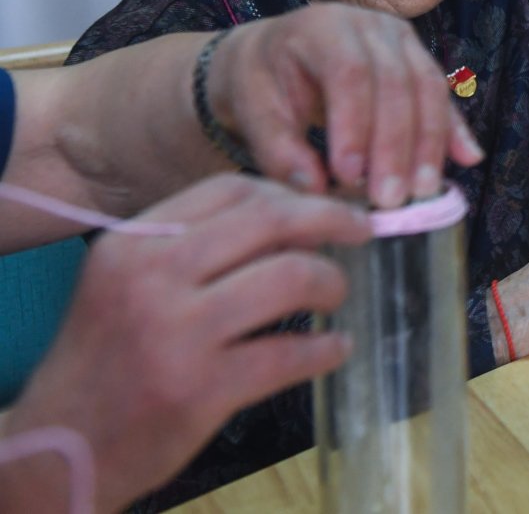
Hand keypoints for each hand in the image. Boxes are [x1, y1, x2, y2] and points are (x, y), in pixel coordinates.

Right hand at [0, 174, 369, 512]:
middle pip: (270, 220)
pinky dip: (325, 350)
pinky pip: (289, 354)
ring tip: (336, 296)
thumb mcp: (129, 283)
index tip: (324, 208)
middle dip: (330, 220)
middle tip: (360, 233)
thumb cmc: (107, 359)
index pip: (231, 189)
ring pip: (289, 277)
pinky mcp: (201, 389)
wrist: (62, 445)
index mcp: (135, 244)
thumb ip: (194, 245)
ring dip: (330, 283)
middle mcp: (152, 278)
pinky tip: (334, 349)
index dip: (292, 194)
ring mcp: (177, 334)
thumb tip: (293, 215)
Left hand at [208, 2, 483, 207]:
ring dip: (429, 145)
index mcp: (324, 27)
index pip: (350, 72)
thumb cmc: (262, 83)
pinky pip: (443, 97)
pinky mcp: (421, 62)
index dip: (355, 124)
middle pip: (397, 82)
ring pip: (428, 89)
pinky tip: (469, 159)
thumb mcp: (254, 110)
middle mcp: (371, 26)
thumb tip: (314, 190)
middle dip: (396, 145)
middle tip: (389, 198)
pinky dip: (455, 131)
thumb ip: (278, 149)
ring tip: (422, 192)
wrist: (276, 55)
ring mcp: (403, 41)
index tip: (349, 175)